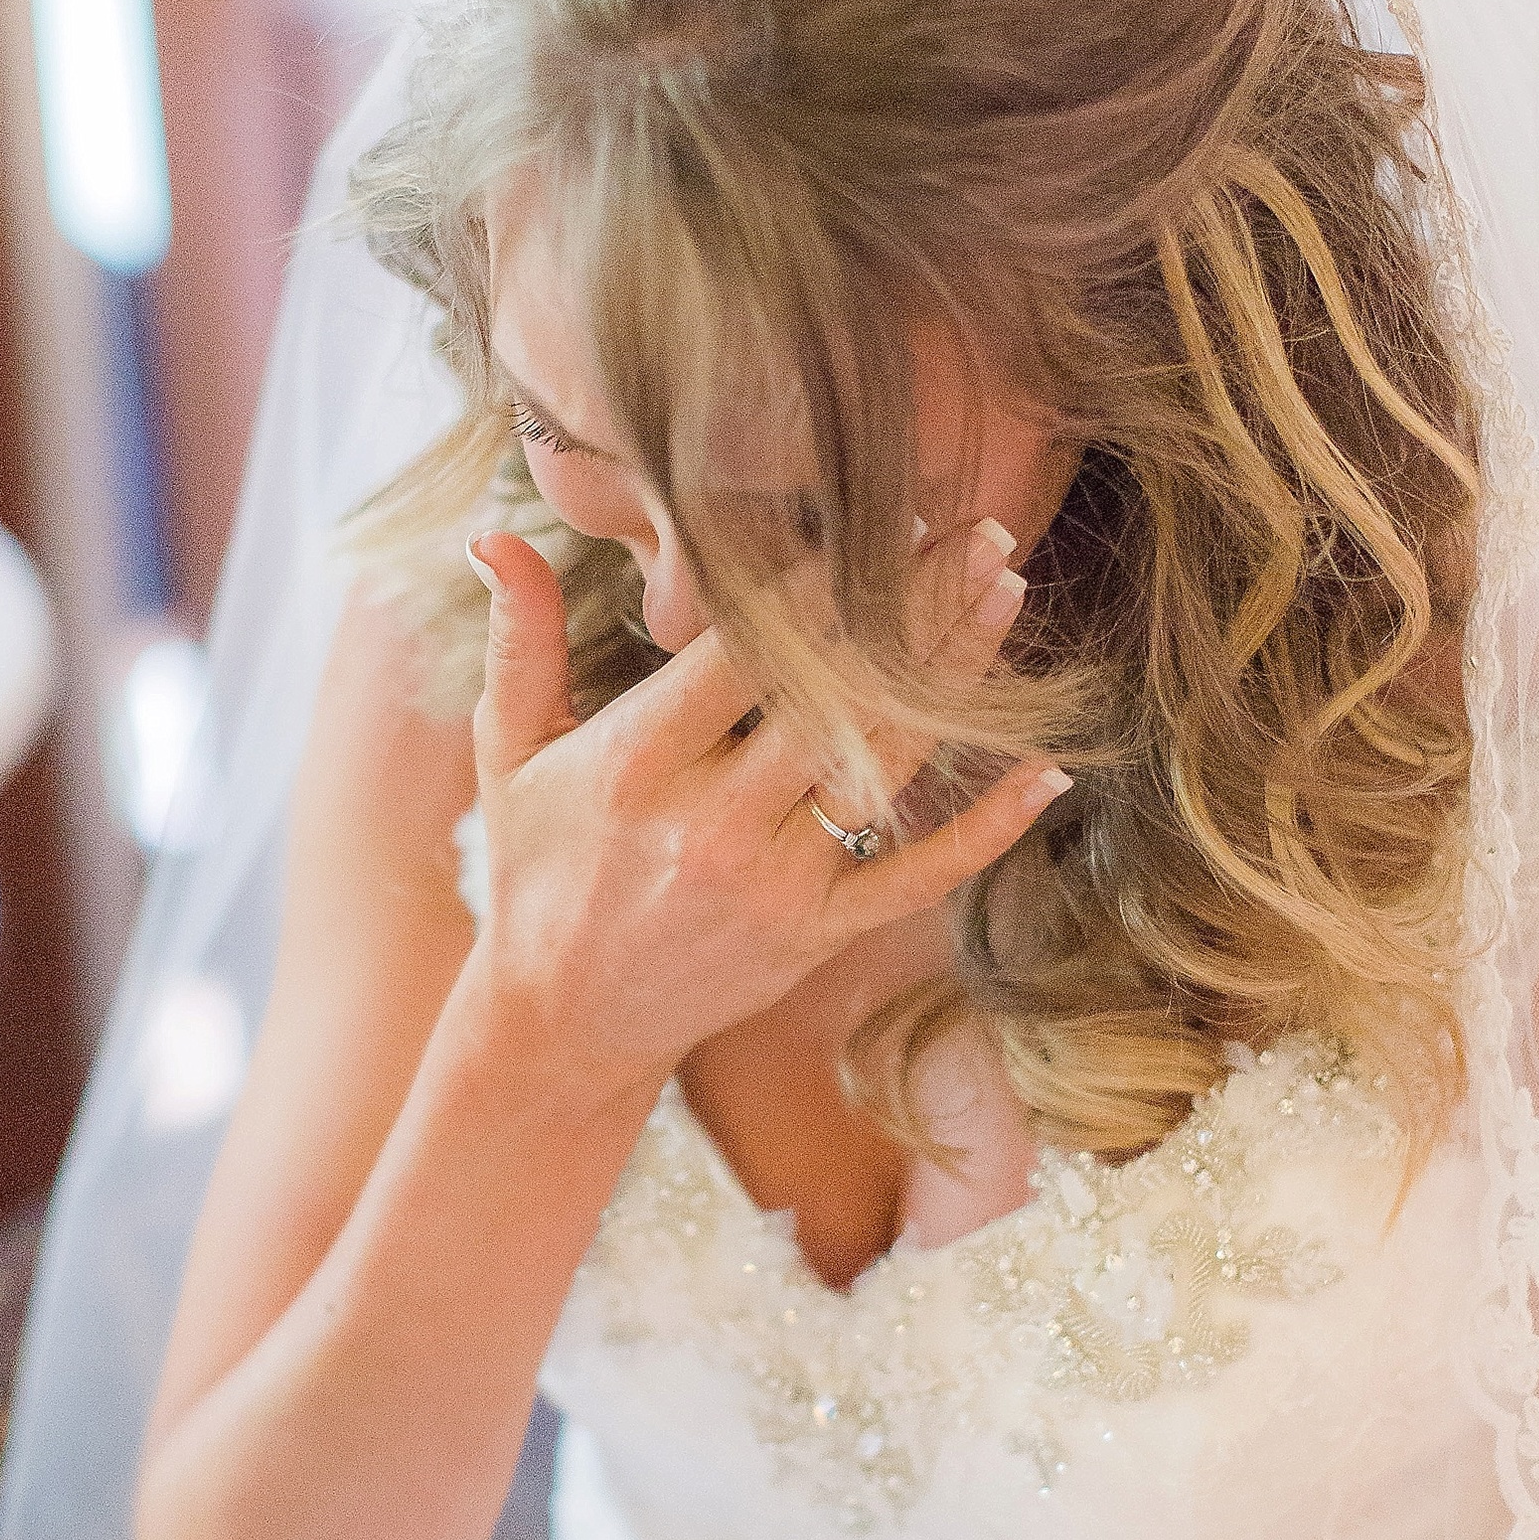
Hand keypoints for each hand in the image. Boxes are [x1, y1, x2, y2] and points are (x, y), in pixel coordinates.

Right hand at [464, 524, 1066, 1091]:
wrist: (562, 1022)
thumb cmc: (537, 867)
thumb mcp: (507, 752)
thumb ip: (518, 638)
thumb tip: (492, 531)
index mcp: (637, 763)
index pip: (746, 650)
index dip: (821, 578)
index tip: (879, 516)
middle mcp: (711, 823)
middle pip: (833, 694)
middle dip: (914, 606)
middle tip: (982, 529)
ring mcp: (772, 884)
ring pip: (884, 765)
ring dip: (956, 676)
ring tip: (1007, 592)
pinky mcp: (817, 936)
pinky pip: (917, 876)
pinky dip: (986, 828)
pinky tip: (1046, 772)